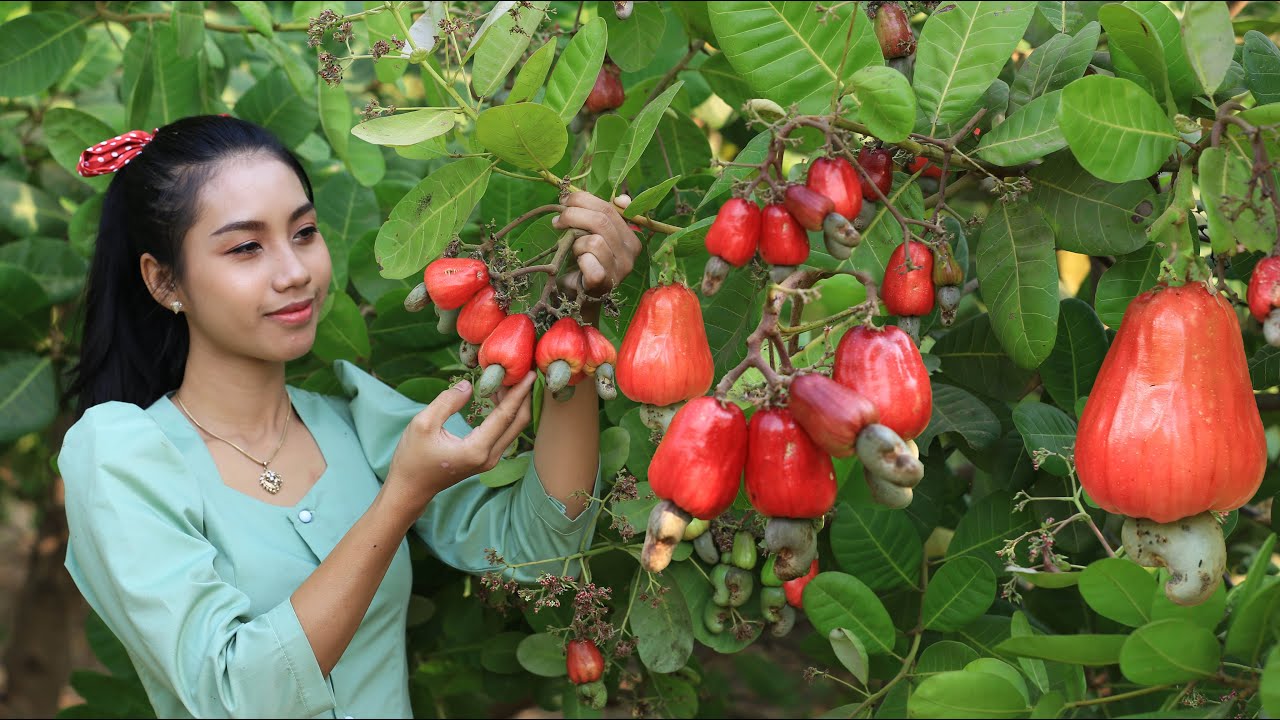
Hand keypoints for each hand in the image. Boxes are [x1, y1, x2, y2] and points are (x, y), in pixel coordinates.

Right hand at [383, 371, 536, 517]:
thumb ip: (447, 402)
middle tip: (520, 372)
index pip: (506, 416)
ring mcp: (490, 460)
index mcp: (476, 449)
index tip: (531, 374)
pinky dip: (505, 413)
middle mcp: (489, 457)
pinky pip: (504, 432)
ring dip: (513, 404)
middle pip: (518, 423)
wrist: (410, 489)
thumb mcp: (423, 424)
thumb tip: (468, 385)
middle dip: (523, 396)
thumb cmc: (412, 458)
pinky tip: (495, 396)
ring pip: (513, 428)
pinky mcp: (486, 459)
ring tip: (505, 379)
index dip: (519, 393)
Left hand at [551, 192, 642, 298]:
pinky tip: (577, 263)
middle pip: (601, 221)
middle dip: (573, 215)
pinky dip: (579, 258)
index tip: (566, 201)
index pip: (610, 208)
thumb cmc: (585, 261)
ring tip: (572, 249)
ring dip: (576, 242)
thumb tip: (622, 199)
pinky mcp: (605, 282)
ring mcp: (620, 269)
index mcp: (631, 237)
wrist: (578, 296)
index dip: (584, 199)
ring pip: (595, 240)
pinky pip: (589, 260)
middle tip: (558, 220)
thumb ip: (606, 216)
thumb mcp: (595, 234)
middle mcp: (631, 253)